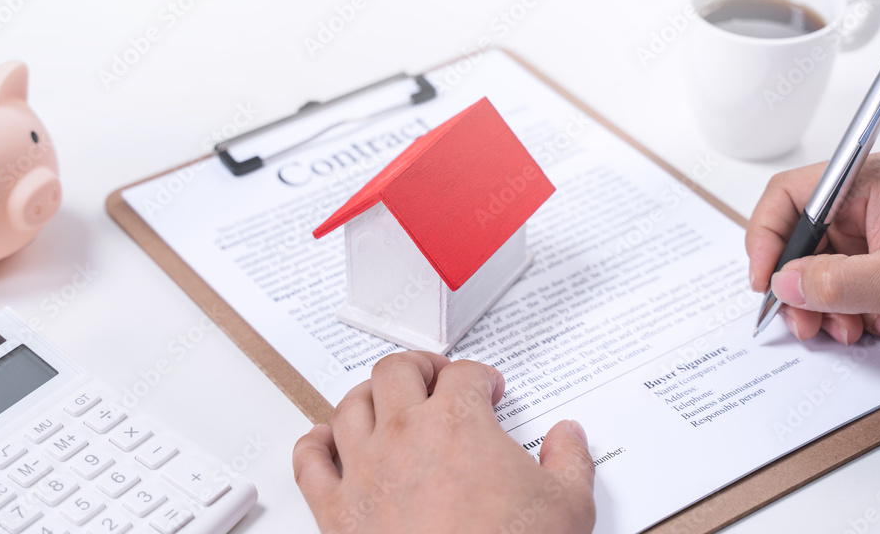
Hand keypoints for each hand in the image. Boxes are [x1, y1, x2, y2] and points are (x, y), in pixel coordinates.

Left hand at [293, 350, 594, 533]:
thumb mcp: (567, 507)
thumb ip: (570, 460)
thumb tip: (569, 435)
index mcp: (458, 422)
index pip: (464, 374)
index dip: (480, 377)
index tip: (488, 390)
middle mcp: (405, 434)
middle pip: (398, 370)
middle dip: (421, 367)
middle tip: (437, 380)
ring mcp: (366, 470)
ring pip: (351, 404)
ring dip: (369, 395)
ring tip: (386, 400)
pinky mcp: (337, 512)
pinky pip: (310, 462)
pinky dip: (315, 444)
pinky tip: (328, 441)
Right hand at [746, 151, 879, 343]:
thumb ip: (838, 283)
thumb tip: (787, 284)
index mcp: (868, 180)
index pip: (790, 195)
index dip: (766, 236)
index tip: (764, 278)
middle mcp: (870, 199)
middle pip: (804, 235)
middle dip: (800, 284)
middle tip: (802, 319)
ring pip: (825, 264)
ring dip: (827, 304)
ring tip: (845, 329)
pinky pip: (851, 280)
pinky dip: (854, 308)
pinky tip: (876, 323)